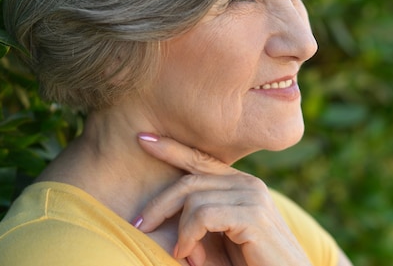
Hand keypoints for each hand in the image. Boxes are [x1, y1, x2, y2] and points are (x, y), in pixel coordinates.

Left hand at [134, 133, 312, 265]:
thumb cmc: (253, 264)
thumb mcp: (221, 239)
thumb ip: (199, 222)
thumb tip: (164, 217)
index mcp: (241, 185)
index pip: (201, 160)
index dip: (172, 148)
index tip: (142, 139)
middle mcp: (248, 184)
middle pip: (190, 180)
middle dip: (159, 203)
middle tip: (138, 224)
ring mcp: (253, 197)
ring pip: (194, 198)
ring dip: (179, 230)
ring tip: (182, 253)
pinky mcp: (253, 216)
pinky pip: (204, 215)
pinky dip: (188, 235)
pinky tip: (188, 253)